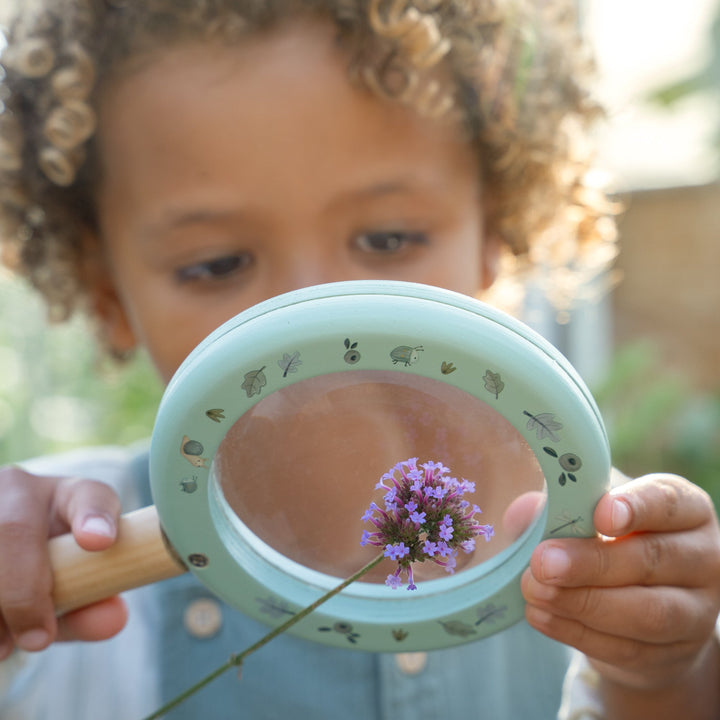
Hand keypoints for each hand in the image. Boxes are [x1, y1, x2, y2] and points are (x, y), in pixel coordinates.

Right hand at [0, 466, 127, 659]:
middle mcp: (20, 490)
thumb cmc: (51, 569)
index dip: (94, 518)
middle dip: (24, 590)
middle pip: (15, 528)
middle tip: (38, 640)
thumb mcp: (75, 582)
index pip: (90, 496)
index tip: (100, 542)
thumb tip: (113, 619)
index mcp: (69, 496)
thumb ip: (95, 601)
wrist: (7, 555)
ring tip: (5, 647)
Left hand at [521, 474, 719, 691]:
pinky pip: (626, 648)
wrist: (642, 606)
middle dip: (593, 562)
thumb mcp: (590, 512)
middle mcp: (702, 558)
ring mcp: (695, 611)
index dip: (636, 507)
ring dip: (583, 602)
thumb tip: (521, 513)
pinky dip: (576, 632)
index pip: (669, 503)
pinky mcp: (671, 654)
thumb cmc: (612, 540)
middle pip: (653, 559)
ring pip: (647, 612)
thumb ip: (558, 506)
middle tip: (543, 561)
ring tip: (535, 590)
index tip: (599, 513)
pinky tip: (540, 615)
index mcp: (687, 510)